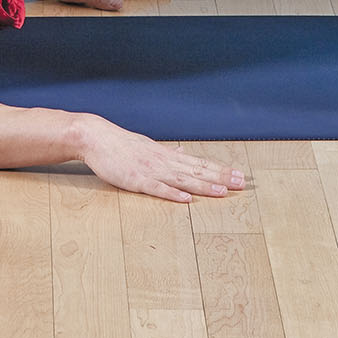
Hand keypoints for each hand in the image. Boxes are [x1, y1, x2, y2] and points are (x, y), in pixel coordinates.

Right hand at [78, 115, 244, 202]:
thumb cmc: (120, 144)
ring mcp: (150, 170)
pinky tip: (186, 199)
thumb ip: (165, 152)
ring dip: (203, 186)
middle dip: (220, 178)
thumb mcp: (147, 146)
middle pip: (197, 171)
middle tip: (241, 184)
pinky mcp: (135, 180)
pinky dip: (172, 193)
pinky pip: (156, 188)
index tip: (238, 175)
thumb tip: (181, 152)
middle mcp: (163, 161)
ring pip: (182, 179)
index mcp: (166, 155)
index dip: (220, 170)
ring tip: (222, 192)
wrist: (95, 138)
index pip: (199, 163)